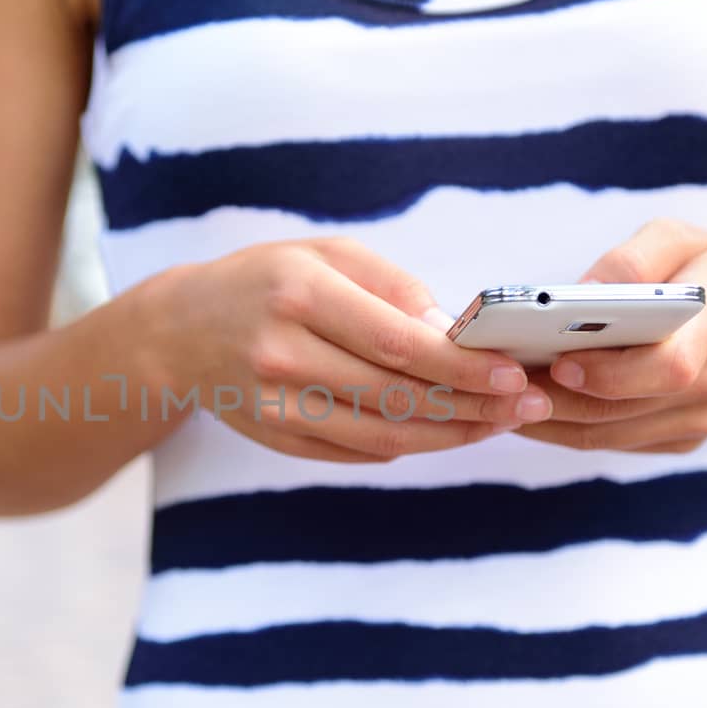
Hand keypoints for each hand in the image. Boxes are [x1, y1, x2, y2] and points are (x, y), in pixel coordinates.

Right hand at [145, 237, 553, 462]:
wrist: (177, 332)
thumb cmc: (264, 281)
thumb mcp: (323, 256)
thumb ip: (393, 288)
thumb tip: (457, 335)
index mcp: (299, 294)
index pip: (397, 342)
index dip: (463, 366)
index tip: (515, 373)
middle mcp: (282, 353)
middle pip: (396, 395)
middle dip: (473, 404)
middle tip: (529, 405)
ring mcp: (276, 405)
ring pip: (382, 435)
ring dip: (451, 435)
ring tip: (500, 422)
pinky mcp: (277, 439)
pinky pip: (357, 452)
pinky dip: (410, 445)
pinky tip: (447, 432)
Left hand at [513, 219, 706, 453]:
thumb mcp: (685, 239)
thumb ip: (634, 258)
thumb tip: (580, 293)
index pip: (670, 365)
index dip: (610, 372)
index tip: (559, 360)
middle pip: (627, 407)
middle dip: (561, 399)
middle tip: (508, 382)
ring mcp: (702, 418)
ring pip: (612, 434)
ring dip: (552, 420)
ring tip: (504, 395)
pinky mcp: (684, 438)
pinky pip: (616, 443)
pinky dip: (568, 430)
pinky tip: (533, 407)